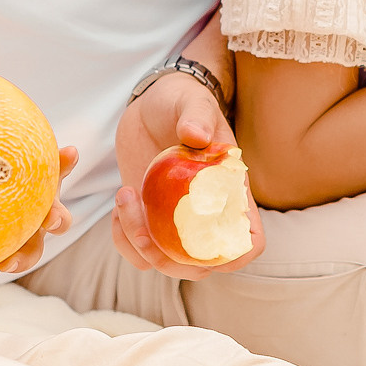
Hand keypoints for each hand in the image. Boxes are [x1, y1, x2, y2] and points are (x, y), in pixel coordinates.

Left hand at [0, 147, 77, 282]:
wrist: (1, 183)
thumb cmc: (24, 172)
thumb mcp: (38, 165)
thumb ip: (54, 162)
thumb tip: (72, 151)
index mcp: (46, 215)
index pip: (59, 220)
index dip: (57, 221)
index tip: (50, 219)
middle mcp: (31, 236)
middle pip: (32, 253)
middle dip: (22, 260)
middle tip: (9, 264)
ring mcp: (10, 247)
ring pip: (3, 264)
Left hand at [110, 71, 265, 279]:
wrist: (151, 104)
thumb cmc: (182, 100)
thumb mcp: (192, 102)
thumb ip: (197, 117)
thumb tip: (196, 136)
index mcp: (229, 195)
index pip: (248, 241)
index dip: (235, 255)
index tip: (207, 245)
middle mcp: (204, 216)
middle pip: (199, 265)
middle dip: (167, 259)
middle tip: (140, 223)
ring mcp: (174, 221)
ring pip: (164, 263)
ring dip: (138, 245)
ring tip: (124, 197)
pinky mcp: (148, 218)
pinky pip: (136, 248)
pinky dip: (122, 239)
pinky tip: (118, 204)